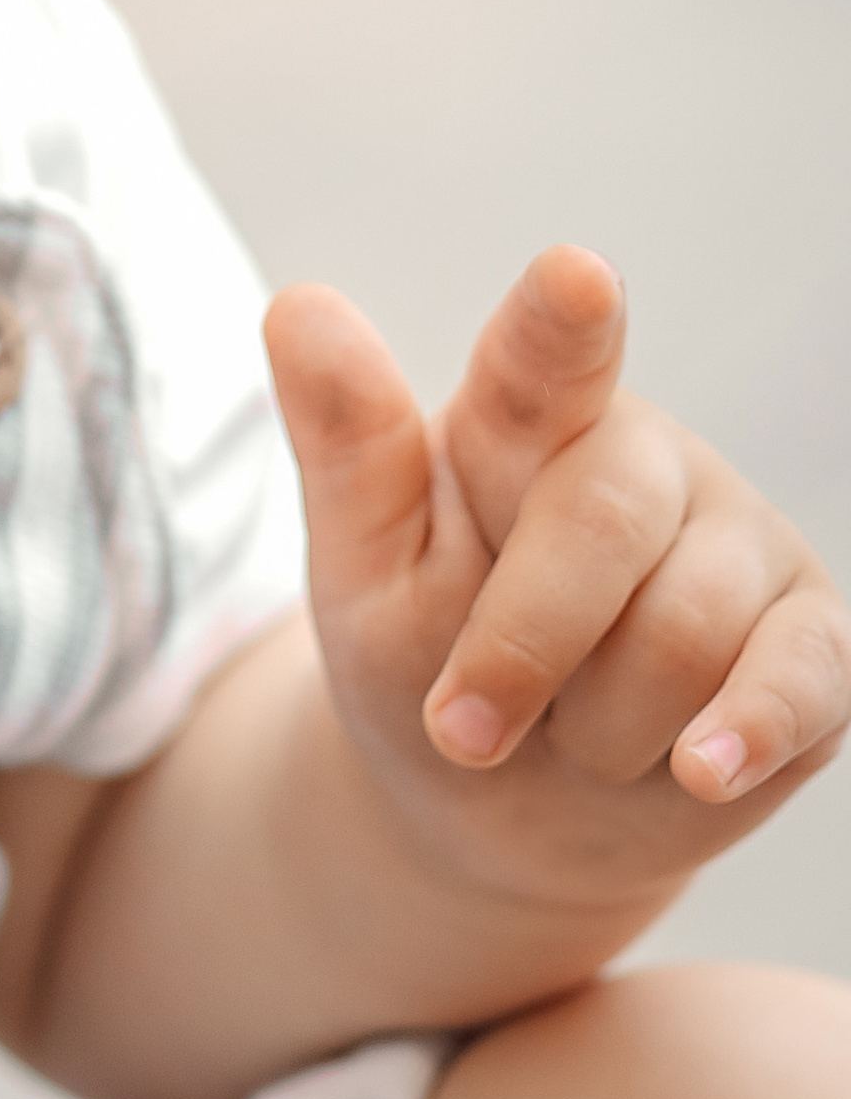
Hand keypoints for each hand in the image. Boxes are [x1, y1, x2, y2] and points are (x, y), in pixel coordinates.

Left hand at [268, 247, 850, 915]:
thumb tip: (300, 305)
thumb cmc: (425, 668)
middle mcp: (645, 457)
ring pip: (688, 630)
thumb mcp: (363, 573)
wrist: (497, 818)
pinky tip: (700, 768)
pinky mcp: (812, 637)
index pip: (543, 355)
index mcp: (524, 419)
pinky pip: (801, 678)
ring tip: (572, 731)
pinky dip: (742, 732)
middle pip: (605, 522)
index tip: (575, 280)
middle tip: (460, 730)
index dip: (562, 321)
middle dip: (521, 647)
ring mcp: (741, 541)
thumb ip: (347, 448)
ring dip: (599, 726)